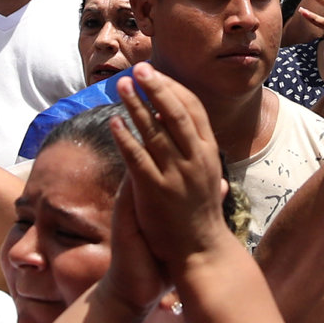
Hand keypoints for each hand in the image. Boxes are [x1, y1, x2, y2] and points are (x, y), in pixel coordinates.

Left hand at [104, 66, 234, 283]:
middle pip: (176, 113)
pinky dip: (126, 138)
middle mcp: (195, 160)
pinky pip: (138, 159)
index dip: (174, 89)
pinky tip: (113, 122)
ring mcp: (176, 175)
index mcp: (208, 154)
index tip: (157, 74)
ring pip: (155, 131)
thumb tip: (194, 134)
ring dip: (137, 105)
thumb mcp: (210, 182)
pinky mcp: (156, 192)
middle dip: (157, 87)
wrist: (202, 254)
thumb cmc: (201, 219)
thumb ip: (201, 159)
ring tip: (121, 85)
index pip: (194, 110)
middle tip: (139, 68)